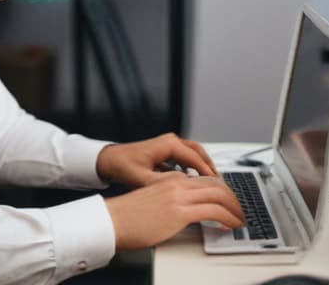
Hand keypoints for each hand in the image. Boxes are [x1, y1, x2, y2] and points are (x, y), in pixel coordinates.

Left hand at [96, 133, 217, 187]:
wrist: (109, 160)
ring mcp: (168, 144)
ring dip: (203, 166)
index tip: (218, 187)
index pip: (196, 159)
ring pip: (194, 153)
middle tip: (219, 184)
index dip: (208, 173)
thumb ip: (164, 183)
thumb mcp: (143, 178)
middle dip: (210, 167)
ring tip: (211, 183)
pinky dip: (194, 166)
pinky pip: (186, 156)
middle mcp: (170, 141)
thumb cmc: (122, 166)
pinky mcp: (166, 150)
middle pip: (199, 152)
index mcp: (168, 145)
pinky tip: (196, 180)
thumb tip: (183, 187)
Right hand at [104, 175, 244, 249]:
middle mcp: (177, 183)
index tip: (227, 201)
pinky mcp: (181, 211)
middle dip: (232, 198)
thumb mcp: (153, 200)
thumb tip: (184, 213)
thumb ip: (171, 201)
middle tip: (239, 209)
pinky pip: (214, 211)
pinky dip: (228, 218)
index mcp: (170, 179)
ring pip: (220, 196)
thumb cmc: (127, 215)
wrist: (113, 220)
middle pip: (216, 185)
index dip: (221, 190)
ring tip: (240, 218)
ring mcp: (180, 196)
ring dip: (234, 208)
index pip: (204, 179)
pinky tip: (231, 224)